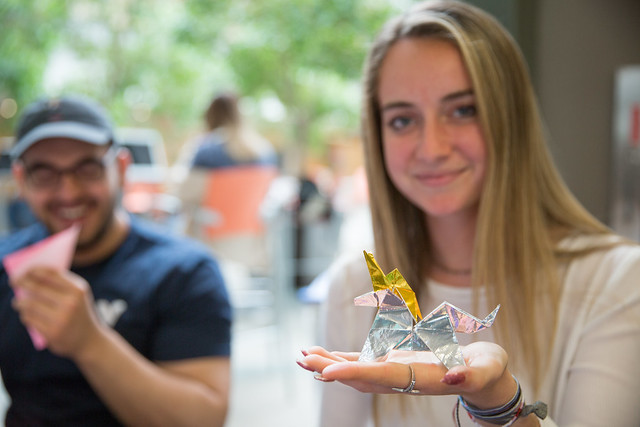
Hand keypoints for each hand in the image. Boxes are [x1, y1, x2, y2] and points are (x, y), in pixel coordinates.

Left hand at [10, 266, 103, 358]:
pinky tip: (26, 315)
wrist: (89, 340)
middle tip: (13, 281)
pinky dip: (25, 315)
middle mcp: (70, 303)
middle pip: (37, 288)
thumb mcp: (78, 296)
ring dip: (19, 302)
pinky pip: (30, 319)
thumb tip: (32, 275)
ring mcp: (61, 319)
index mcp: (78, 290)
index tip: (24, 270)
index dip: (34, 270)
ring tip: (17, 302)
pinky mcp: (51, 333)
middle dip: (22, 282)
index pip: (51, 274)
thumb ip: (62, 284)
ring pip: (30, 305)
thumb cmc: (79, 313)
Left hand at [298, 342, 516, 408]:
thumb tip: (453, 376)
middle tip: (302, 359)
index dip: (354, 374)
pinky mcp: (395, 365)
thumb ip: (472, 374)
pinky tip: (322, 356)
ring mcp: (396, 374)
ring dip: (329, 364)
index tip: (327, 373)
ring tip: (302, 357)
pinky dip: (341, 359)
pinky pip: (362, 364)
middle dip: (331, 369)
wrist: (485, 380)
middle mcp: (403, 380)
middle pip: (360, 377)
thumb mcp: (488, 369)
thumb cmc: (488, 372)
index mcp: (421, 379)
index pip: (382, 376)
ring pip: (356, 372)